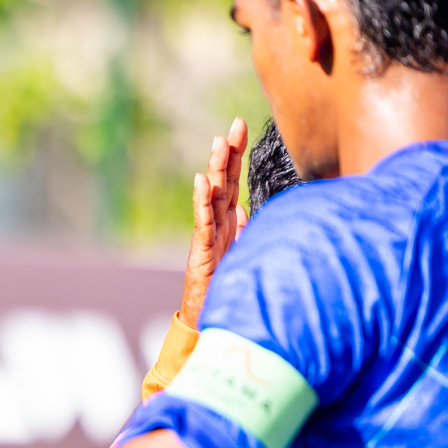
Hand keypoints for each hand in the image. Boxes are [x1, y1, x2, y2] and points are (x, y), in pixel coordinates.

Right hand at [179, 118, 249, 326]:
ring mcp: (208, 236)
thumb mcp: (242, 255)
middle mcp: (217, 224)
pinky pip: (203, 223)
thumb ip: (244, 231)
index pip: (233, 181)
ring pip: (212, 197)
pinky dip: (201, 201)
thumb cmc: (225, 288)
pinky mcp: (201, 252)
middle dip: (228, 153)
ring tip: (218, 145)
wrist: (211, 322)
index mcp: (228, 222)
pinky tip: (201, 182)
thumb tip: (246, 212)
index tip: (241, 127)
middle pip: (223, 182)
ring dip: (215, 169)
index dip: (236, 155)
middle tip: (234, 125)